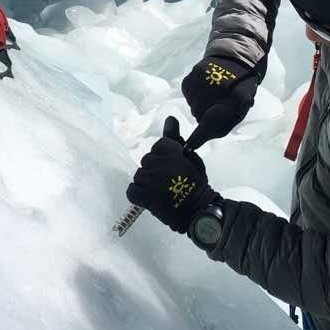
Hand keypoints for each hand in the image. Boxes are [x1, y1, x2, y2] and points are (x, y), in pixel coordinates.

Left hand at [126, 117, 216, 233]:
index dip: (164, 157)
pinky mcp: (143, 197)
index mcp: (172, 153)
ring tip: (161, 191)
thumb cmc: (197, 184)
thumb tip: (169, 118)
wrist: (198, 211)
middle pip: (147, 160)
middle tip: (168, 181)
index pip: (158, 146)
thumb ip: (176, 139)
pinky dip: (138, 194)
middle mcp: (158, 164)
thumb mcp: (191, 158)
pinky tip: (150, 198)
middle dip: (155, 169)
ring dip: (147, 182)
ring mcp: (149, 181)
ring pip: (139, 175)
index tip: (173, 167)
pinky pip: (132, 190)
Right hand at [180, 56, 259, 147]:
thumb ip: (224, 124)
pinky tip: (205, 87)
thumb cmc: (242, 88)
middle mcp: (215, 89)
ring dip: (200, 105)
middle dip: (205, 116)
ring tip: (212, 94)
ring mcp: (201, 80)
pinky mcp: (191, 76)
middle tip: (216, 106)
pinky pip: (187, 96)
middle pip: (199, 116)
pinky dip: (194, 96)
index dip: (199, 136)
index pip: (211, 121)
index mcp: (234, 99)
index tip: (189, 146)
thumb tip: (203, 136)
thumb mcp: (241, 108)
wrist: (236, 57)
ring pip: (192, 106)